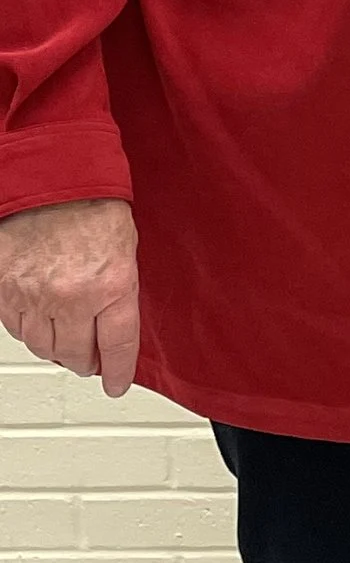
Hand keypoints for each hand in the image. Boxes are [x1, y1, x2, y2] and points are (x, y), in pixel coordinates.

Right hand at [0, 199, 140, 396]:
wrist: (50, 178)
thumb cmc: (91, 206)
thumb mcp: (125, 251)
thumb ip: (119, 293)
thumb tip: (113, 330)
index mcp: (112, 286)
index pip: (118, 348)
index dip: (119, 373)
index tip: (117, 383)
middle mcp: (71, 297)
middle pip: (77, 356)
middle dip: (86, 361)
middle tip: (91, 359)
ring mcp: (33, 296)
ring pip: (43, 347)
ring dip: (56, 349)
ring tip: (66, 340)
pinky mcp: (4, 289)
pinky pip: (15, 328)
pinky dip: (29, 330)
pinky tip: (39, 321)